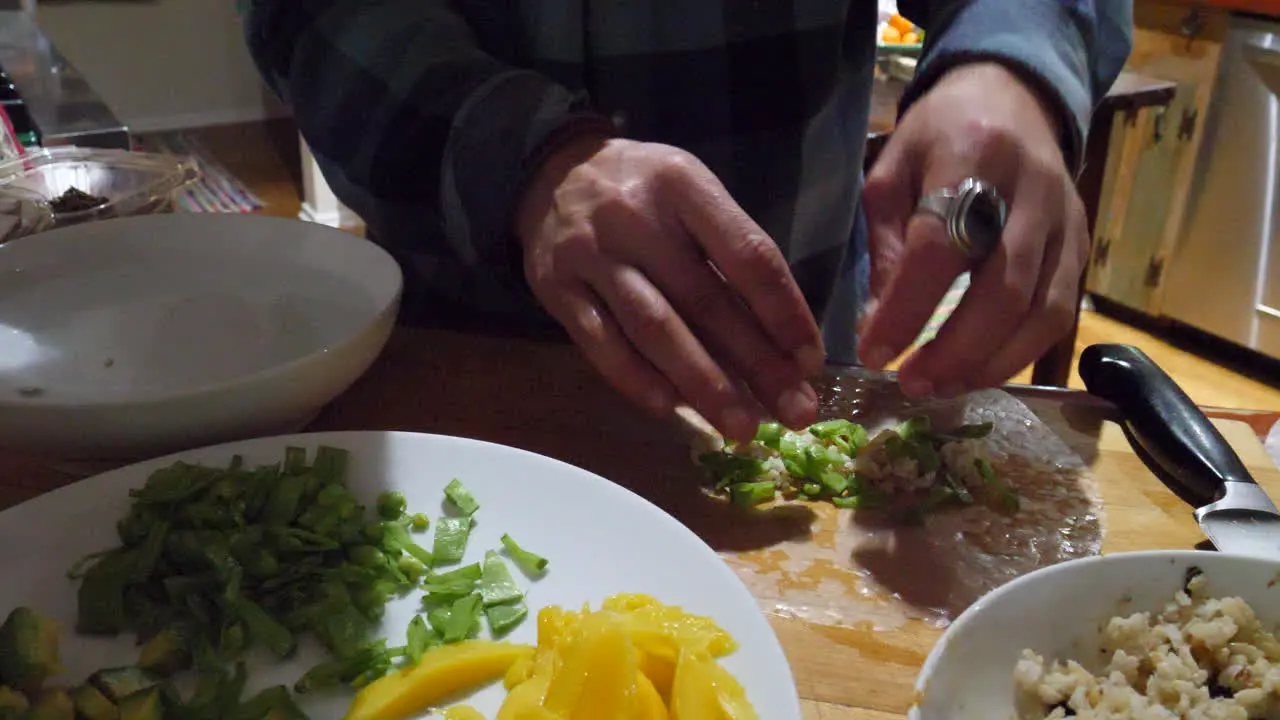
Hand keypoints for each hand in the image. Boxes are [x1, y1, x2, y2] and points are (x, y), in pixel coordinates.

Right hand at [515, 136, 824, 442]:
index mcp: (684, 186)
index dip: (785, 314)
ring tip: (741, 427)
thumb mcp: (692, 194)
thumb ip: (730, 252)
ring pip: (655, 330)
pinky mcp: (557, 288)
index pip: (748, 256)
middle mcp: (636, 218)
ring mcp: (591, 255)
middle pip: (706, 301)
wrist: (550, 173)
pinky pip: (601, 344)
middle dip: (757, 364)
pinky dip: (637, 380)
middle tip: (794, 412)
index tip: (811, 363)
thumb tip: (782, 340)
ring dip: (703, 385)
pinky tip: (671, 409)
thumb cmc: (643, 192)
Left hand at [858, 62, 1088, 397]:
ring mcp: (1066, 219)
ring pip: (1041, 309)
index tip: (873, 351)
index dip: (907, 308)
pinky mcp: (1083, 243)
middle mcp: (1030, 189)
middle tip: (912, 385)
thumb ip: (885, 245)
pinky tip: (981, 370)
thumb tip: (879, 326)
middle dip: (954, 349)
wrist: (1014, 95)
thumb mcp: (891, 172)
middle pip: (1002, 287)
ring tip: (943, 387)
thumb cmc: (940, 136)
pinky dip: (1021, 352)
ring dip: (991, 362)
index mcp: (970, 156)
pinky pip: (1061, 312)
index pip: (940, 246)